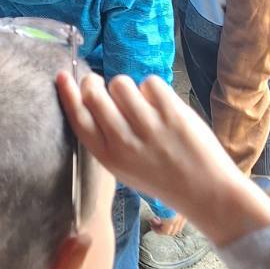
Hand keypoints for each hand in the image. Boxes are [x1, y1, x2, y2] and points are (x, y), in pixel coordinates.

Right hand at [57, 69, 269, 246]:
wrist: (206, 192)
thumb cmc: (163, 177)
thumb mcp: (125, 167)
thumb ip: (107, 137)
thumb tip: (92, 96)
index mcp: (109, 157)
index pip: (78, 118)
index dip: (68, 93)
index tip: (62, 75)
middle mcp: (124, 142)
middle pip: (95, 94)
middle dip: (97, 83)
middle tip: (107, 86)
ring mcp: (149, 127)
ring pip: (121, 83)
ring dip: (129, 87)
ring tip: (142, 103)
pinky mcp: (172, 113)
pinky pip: (150, 82)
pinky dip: (154, 89)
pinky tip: (162, 106)